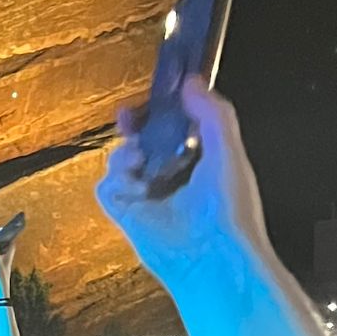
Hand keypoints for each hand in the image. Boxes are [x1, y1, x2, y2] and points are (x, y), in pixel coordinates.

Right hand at [96, 75, 271, 280]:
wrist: (212, 253)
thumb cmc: (229, 209)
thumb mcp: (228, 148)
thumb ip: (211, 112)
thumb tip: (191, 81)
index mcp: (199, 163)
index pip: (173, 128)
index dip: (162, 110)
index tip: (157, 95)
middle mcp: (171, 178)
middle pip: (141, 140)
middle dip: (133, 126)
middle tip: (128, 117)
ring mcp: (147, 197)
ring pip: (121, 161)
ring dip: (126, 153)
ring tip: (139, 157)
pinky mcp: (126, 214)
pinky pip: (107, 187)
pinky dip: (117, 180)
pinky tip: (137, 185)